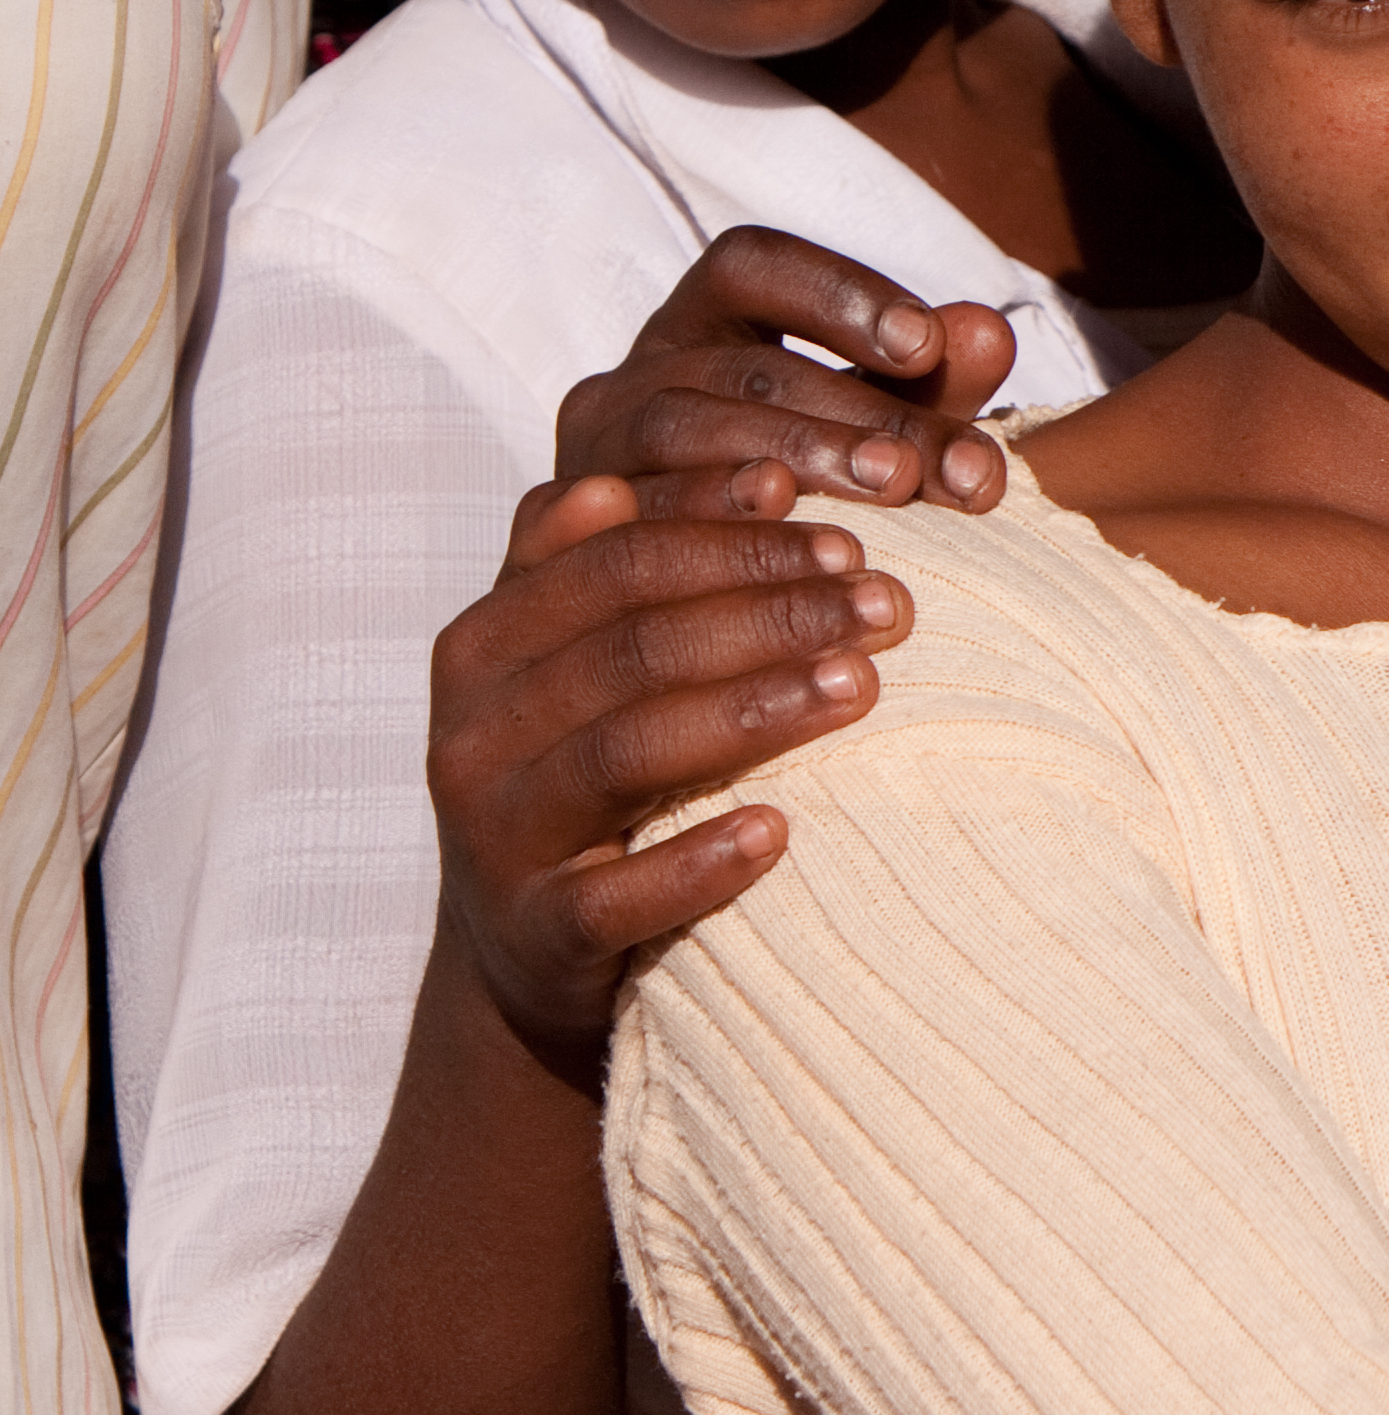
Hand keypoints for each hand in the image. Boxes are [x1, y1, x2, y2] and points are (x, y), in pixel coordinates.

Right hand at [428, 473, 909, 1061]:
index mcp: (490, 637)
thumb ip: (656, 559)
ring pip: (629, 750)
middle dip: (771, 613)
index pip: (618, 556)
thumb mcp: (599, 658)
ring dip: (756, 713)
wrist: (537, 948)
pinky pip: (617, 894)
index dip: (734, 534)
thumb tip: (768, 465)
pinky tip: (781, 832)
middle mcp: (473, 726)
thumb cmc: (598, 767)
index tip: (847, 527)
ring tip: (864, 685)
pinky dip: (700, 863)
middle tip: (888, 604)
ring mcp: (495, 834)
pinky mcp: (535, 930)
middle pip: (634, 645)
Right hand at [548, 230, 1019, 527]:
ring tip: (891, 493)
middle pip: (738, 365)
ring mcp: (588, 454)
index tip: (926, 343)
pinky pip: (633, 521)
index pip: (752, 267)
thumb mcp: (867, 439)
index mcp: (697, 329)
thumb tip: (992, 333)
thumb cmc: (793, 514)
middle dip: (849, 406)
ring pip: (679, 430)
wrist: (661, 632)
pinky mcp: (562, 531)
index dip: (837, 292)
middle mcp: (630, 378)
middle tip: (939, 460)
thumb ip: (927, 387)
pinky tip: (800, 555)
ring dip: (791, 457)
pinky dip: (719, 531)